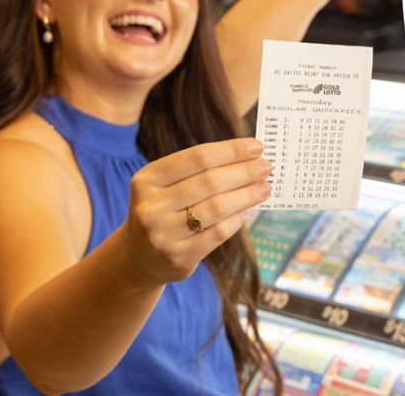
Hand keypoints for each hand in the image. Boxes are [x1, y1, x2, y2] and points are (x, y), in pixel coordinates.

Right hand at [122, 138, 271, 286]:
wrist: (138, 257)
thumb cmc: (162, 211)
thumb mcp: (165, 186)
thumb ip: (198, 171)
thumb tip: (248, 156)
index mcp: (147, 179)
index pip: (197, 157)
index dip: (231, 150)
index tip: (257, 147)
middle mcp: (151, 207)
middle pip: (210, 182)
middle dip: (244, 172)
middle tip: (266, 167)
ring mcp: (163, 235)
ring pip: (217, 207)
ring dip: (247, 195)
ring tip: (264, 188)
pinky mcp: (179, 257)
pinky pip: (219, 233)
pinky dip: (237, 219)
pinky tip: (244, 211)